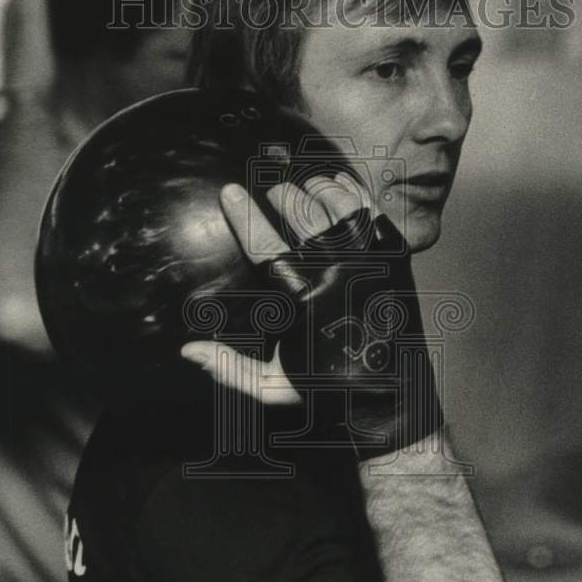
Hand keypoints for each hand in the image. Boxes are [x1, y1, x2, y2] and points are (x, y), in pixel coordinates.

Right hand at [182, 169, 443, 458]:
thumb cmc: (327, 392)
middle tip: (273, 192)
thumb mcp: (272, 388)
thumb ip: (229, 367)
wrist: (389, 398)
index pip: (264, 244)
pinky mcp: (393, 260)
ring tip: (305, 185)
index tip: (229, 190)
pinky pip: (372, 212)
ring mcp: (369, 262)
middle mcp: (336, 273)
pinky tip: (340, 183)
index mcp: (302, 298)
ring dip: (317, 189)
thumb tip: (187, 350)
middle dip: (282, 196)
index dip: (244, 215)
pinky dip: (354, 191)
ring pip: (338, 205)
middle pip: (302, 215)